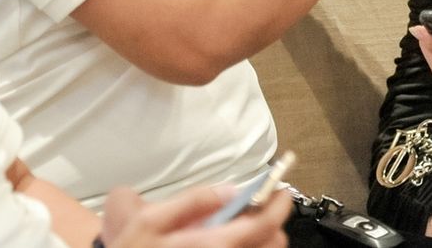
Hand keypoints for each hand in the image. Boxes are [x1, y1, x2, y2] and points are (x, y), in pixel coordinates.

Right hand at [101, 182, 289, 247]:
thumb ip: (193, 202)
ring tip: (242, 224)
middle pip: (272, 244)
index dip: (280, 204)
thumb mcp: (150, 221)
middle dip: (273, 223)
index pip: (265, 226)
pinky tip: (230, 238)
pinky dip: (249, 246)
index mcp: (212, 246)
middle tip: (259, 206)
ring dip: (262, 237)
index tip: (282, 189)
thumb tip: (230, 189)